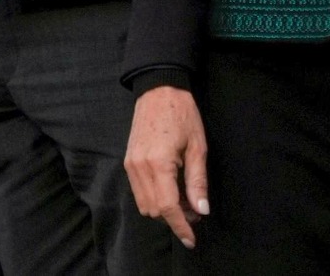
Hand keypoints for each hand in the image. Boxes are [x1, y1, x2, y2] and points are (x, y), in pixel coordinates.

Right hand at [124, 85, 209, 248]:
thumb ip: (197, 181)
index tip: (191, 239)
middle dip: (175, 217)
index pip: (167, 207)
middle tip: (196, 211)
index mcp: (158, 163)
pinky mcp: (128, 162)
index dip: (180, 226)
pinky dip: (155, 198)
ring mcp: (130, 165)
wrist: (159, 90)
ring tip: (185, 200)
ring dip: (164, 209)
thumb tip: (201, 210)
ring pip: (145, 204)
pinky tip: (171, 189)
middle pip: (154, 210)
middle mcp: (139, 167)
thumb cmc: (182, 114)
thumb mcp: (197, 146)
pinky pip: (139, 192)